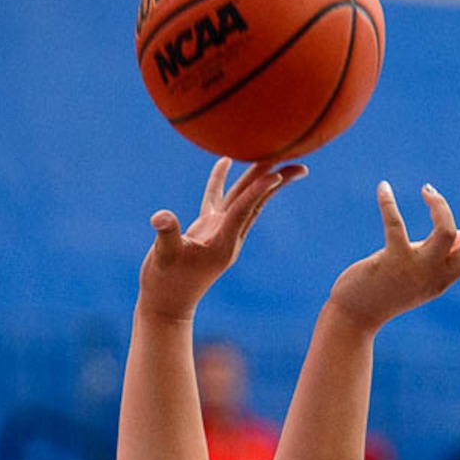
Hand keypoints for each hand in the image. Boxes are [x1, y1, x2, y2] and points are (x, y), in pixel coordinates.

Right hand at [138, 157, 307, 319]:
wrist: (167, 304)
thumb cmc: (165, 284)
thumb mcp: (162, 259)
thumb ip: (165, 237)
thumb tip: (161, 217)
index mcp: (222, 243)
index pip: (243, 211)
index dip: (258, 192)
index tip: (277, 175)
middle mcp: (227, 236)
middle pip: (255, 202)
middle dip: (276, 182)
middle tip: (298, 160)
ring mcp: (219, 232)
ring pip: (243, 198)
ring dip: (258, 177)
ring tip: (275, 156)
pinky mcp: (207, 230)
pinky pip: (219, 201)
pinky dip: (221, 181)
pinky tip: (226, 160)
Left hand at [328, 179, 459, 331]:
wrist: (355, 316)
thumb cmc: (386, 290)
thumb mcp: (422, 275)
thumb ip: (443, 256)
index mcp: (447, 277)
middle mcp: (438, 276)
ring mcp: (416, 271)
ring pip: (447, 234)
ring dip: (441, 206)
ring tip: (427, 190)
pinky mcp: (391, 263)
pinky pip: (396, 227)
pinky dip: (389, 203)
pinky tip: (383, 187)